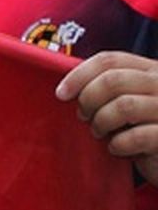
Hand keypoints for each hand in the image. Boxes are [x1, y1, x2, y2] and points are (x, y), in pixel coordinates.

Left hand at [57, 50, 157, 183]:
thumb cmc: (145, 127)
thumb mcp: (131, 99)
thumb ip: (108, 87)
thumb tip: (68, 88)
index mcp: (151, 70)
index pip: (109, 60)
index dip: (80, 75)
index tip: (61, 93)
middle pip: (113, 80)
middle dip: (89, 99)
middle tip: (83, 116)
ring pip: (124, 106)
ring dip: (102, 121)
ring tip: (99, 132)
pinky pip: (136, 136)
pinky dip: (118, 144)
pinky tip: (117, 149)